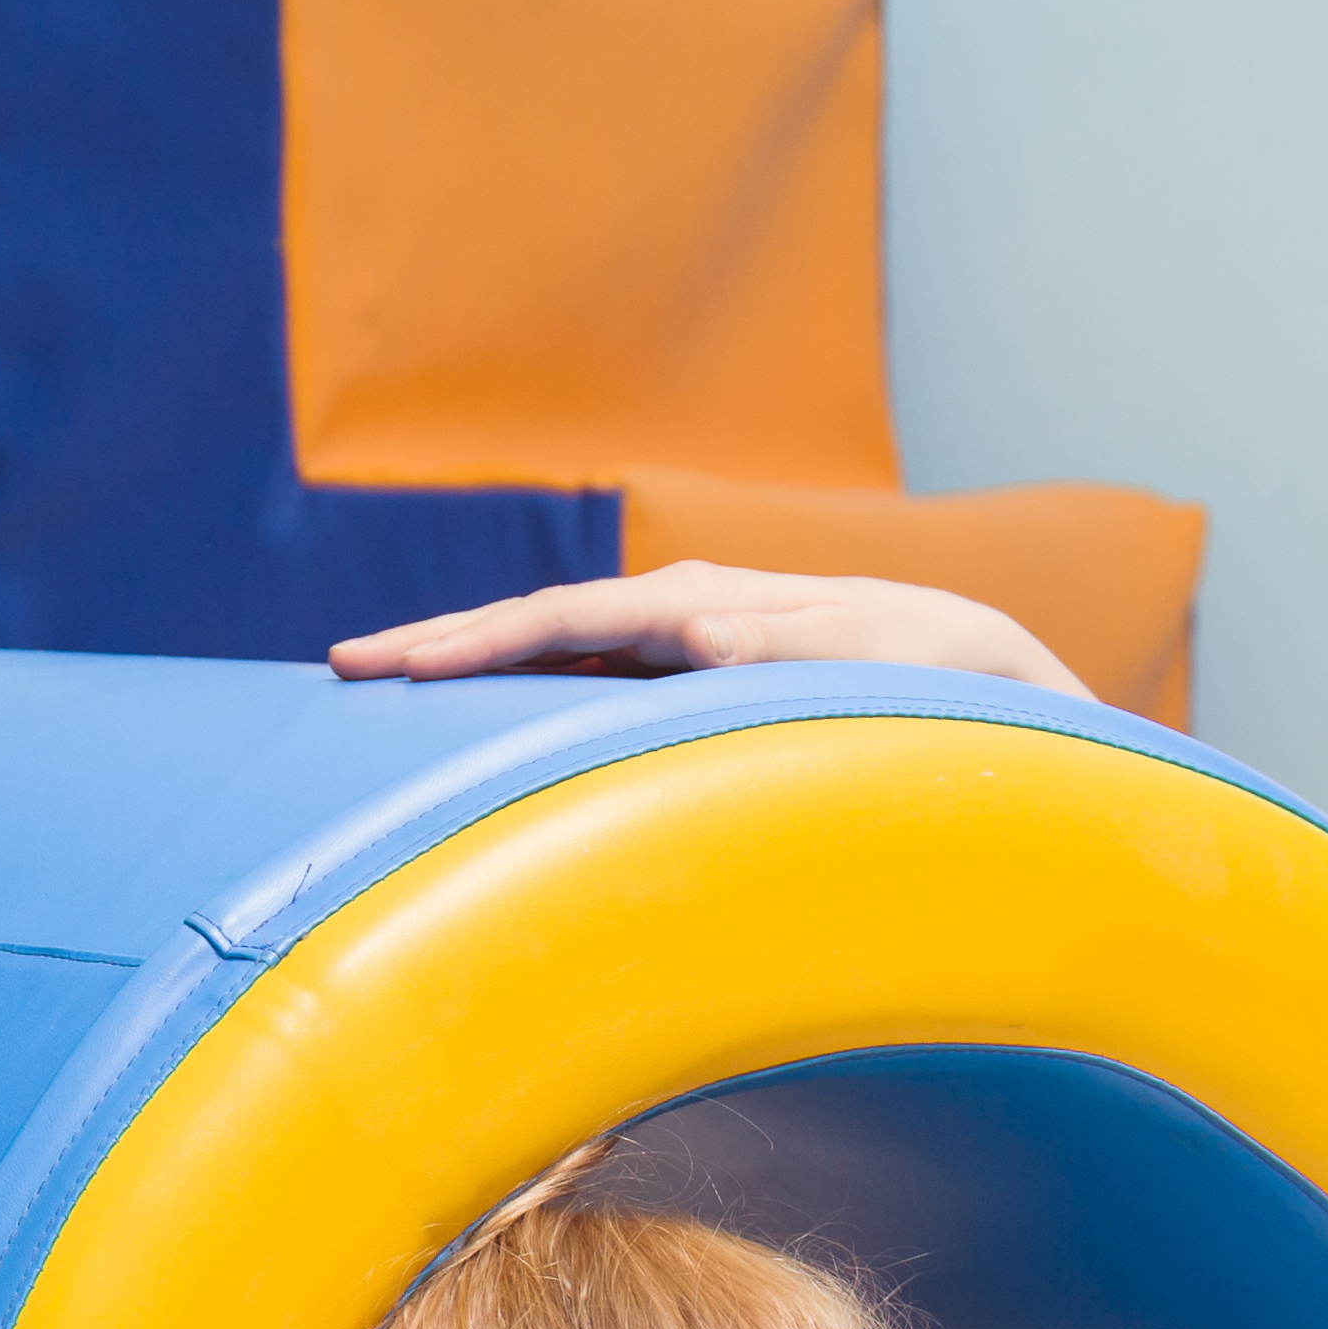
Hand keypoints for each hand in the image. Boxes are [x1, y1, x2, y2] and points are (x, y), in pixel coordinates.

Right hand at [332, 561, 1084, 695]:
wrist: (988, 679)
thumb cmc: (943, 678)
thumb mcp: (880, 660)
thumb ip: (788, 643)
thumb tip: (689, 628)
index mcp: (707, 604)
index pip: (565, 616)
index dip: (475, 640)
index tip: (393, 665)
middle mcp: (682, 616)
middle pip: (536, 626)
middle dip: (437, 644)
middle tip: (338, 668)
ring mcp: (681, 651)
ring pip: (552, 656)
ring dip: (467, 669)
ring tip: (377, 689)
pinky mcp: (690, 689)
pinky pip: (586, 688)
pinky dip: (522, 696)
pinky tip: (475, 723)